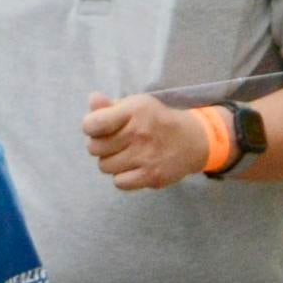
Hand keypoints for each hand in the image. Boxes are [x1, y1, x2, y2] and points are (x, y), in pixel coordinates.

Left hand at [85, 93, 215, 191]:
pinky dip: (123, 177)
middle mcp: (140, 132)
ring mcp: (146, 156)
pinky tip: (134, 167)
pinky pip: (119, 183)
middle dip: (100, 146)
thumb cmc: (155, 121)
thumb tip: (93, 99)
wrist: (192, 140)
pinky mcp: (152, 176)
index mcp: (135, 110)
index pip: (93, 124)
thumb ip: (109, 105)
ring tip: (127, 154)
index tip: (99, 128)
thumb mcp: (135, 106)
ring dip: (112, 162)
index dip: (90, 127)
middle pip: (94, 148)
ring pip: (104, 166)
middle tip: (116, 143)